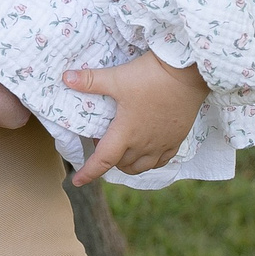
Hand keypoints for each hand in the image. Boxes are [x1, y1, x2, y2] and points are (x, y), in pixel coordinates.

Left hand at [64, 53, 208, 184]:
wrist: (188, 75)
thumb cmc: (151, 77)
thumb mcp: (117, 78)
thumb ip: (90, 80)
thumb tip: (65, 77)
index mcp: (125, 133)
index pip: (102, 161)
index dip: (88, 173)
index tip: (76, 181)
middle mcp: (143, 145)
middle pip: (120, 164)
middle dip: (107, 159)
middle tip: (101, 139)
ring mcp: (162, 144)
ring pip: (140, 166)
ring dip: (127, 163)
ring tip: (121, 148)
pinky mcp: (177, 139)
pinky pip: (161, 161)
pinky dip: (149, 161)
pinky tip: (146, 150)